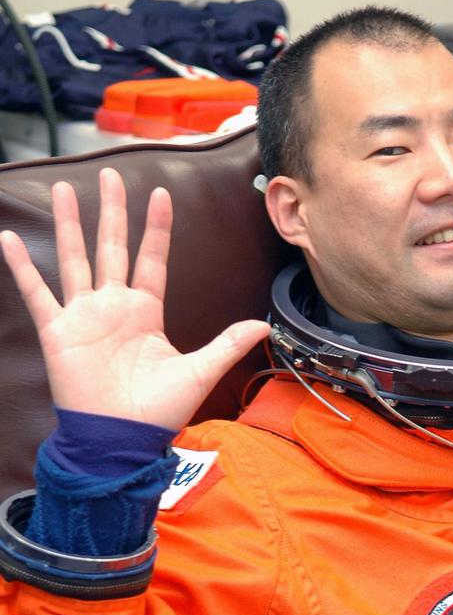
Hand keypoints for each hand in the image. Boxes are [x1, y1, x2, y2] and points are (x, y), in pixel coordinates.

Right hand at [0, 167, 269, 431]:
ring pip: (75, 258)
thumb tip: (265, 327)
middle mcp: (113, 307)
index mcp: (145, 312)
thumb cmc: (157, 411)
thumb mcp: (199, 372)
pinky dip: (21, 266)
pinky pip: (37, 293)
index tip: (161, 195)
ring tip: (64, 190)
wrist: (122, 440)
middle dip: (112, 211)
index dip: (156, 228)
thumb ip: (227, 344)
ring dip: (70, 224)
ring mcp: (83, 316)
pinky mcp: (58, 331)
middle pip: (111, 247)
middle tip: (109, 174)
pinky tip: (8, 238)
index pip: (151, 259)